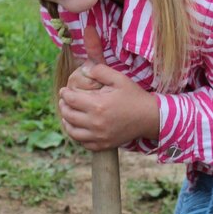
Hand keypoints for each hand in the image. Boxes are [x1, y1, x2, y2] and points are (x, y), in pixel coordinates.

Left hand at [58, 26, 160, 149]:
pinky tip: (79, 128)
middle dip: (63, 106)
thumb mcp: (119, 78)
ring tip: (67, 115)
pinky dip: (78, 136)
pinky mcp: (104, 145)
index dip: (64, 93)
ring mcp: (99, 136)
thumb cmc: (134, 96)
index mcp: (97, 105)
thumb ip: (100, 70)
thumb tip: (84, 69)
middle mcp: (95, 123)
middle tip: (64, 101)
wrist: (149, 117)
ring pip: (72, 132)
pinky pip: (84, 144)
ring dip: (67, 123)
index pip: (70, 99)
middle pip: (68, 116)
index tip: (64, 90)